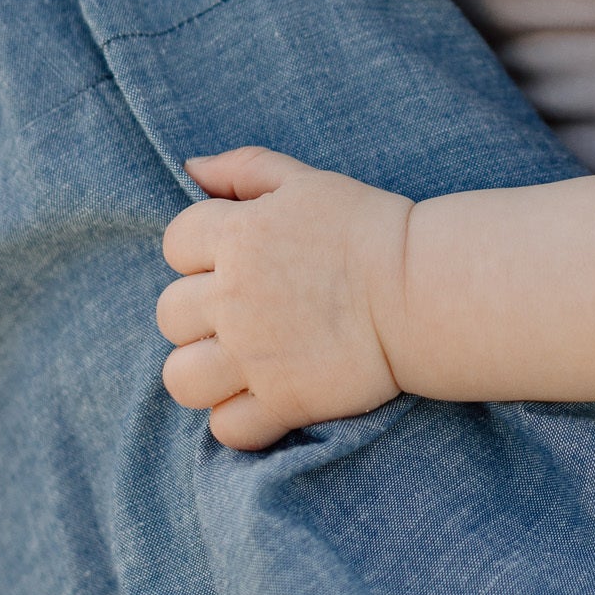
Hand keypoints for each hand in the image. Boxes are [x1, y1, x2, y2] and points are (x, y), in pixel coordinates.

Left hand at [156, 147, 410, 449]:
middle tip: (243, 313)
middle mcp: (233, 298)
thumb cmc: (369, 228)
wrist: (424, 289)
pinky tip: (264, 399)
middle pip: (170, 313)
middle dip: (199, 314)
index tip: (237, 260)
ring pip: (181, 378)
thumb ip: (244, 169)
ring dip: (203, 372)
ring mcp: (254, 354)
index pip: (176, 244)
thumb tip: (191, 167)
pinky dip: (239, 420)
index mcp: (237, 237)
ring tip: (239, 364)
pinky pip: (227, 427)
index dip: (199, 253)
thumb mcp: (306, 180)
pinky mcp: (283, 400)